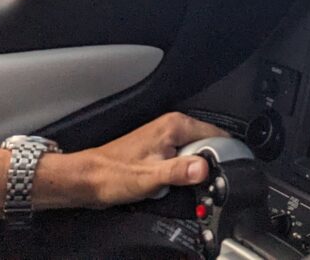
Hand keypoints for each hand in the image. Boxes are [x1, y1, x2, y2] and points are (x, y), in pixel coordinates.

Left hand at [60, 112, 227, 208]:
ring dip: (190, 171)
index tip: (217, 174)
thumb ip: (180, 171)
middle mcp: (172, 126)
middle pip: (207, 146)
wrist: (88, 180)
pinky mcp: (161, 150)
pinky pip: (183, 160)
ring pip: (195, 155)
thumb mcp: (150, 177)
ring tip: (174, 182)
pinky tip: (168, 182)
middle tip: (191, 182)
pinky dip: (180, 173)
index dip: (220, 156)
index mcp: (175, 125)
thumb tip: (204, 168)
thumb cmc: (112, 175)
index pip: (216, 135)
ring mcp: (166, 137)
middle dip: (204, 166)